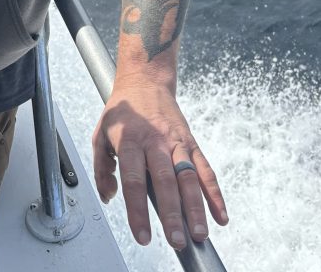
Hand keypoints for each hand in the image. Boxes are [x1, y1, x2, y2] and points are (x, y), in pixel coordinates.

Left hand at [92, 76, 227, 249]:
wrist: (145, 80)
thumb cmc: (123, 111)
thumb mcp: (100, 135)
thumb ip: (102, 169)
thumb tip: (109, 196)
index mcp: (130, 141)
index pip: (133, 180)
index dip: (138, 210)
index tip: (143, 235)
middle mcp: (155, 141)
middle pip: (165, 180)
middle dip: (172, 213)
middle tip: (176, 240)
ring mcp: (176, 142)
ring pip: (188, 176)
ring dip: (196, 207)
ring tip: (199, 233)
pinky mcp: (191, 142)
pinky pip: (205, 169)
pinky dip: (214, 193)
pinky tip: (220, 215)